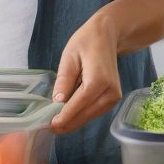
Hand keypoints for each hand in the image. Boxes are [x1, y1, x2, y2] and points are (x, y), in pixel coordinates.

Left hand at [49, 12, 121, 134]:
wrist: (107, 36)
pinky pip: (94, 112)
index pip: (78, 106)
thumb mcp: (69, 57)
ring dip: (73, 120)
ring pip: (89, 117)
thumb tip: (57, 103)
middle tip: (48, 127)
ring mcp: (114, 97)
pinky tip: (68, 112)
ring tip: (55, 119)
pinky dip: (81, 114)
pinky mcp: (113, 99)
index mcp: (99, 80)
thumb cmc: (87, 41)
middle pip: (85, 115)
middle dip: (67, 122)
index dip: (63, 117)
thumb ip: (64, 81)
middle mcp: (110, 92)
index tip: (50, 125)